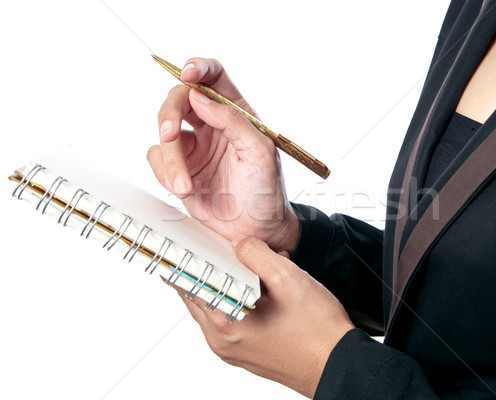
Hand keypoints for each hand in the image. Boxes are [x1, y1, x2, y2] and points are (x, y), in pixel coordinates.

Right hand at [147, 58, 298, 252]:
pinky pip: (156, 157)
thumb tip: (201, 97)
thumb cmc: (265, 191)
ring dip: (170, 159)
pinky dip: (164, 173)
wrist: (254, 230)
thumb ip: (233, 121)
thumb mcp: (260, 153)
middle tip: (170, 134)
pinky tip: (183, 189)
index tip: (187, 74)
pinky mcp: (179, 166)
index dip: (199, 68)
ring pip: (164, 132)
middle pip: (180, 98)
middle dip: (169, 115)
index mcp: (236, 113)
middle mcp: (212, 124)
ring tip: (185, 185)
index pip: (214, 77)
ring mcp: (194, 145)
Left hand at [173, 237, 354, 397]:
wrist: (339, 364)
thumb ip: (257, 255)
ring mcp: (232, 350)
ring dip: (227, 284)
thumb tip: (240, 244)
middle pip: (200, 296)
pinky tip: (261, 288)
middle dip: (210, 269)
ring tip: (251, 267)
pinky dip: (238, 300)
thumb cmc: (318, 331)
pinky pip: (230, 319)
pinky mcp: (245, 352)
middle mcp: (223, 342)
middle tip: (219, 249)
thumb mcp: (289, 279)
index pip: (190, 285)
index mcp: (227, 324)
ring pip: (216, 307)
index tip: (186, 243)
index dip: (188, 259)